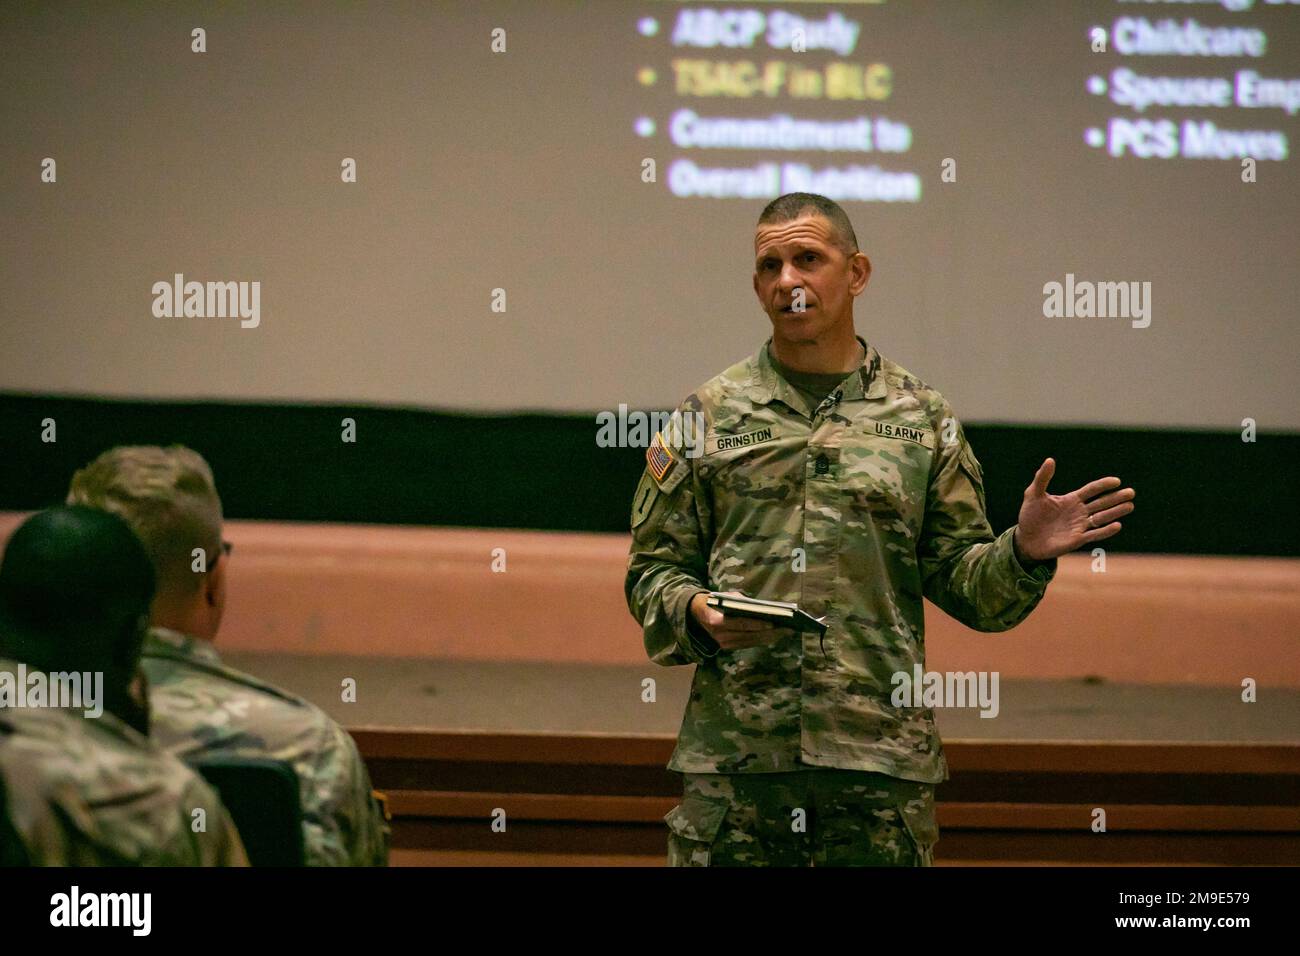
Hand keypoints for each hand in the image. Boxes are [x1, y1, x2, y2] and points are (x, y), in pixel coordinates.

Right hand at [689, 591, 789, 649]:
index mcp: (716, 621)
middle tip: (788, 629)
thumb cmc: (712, 601)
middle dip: (770, 633)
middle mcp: (720, 636)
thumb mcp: (722, 596)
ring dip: (770, 638)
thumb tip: (758, 606)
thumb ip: (739, 600)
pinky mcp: (728, 647)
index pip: (741, 624)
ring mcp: (724, 644)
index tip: (773, 623)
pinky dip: (762, 640)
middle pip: (749, 636)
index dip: (757, 625)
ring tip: (786, 633)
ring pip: (751, 642)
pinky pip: (748, 644)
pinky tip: (774, 636)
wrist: (694, 615)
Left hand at [1015, 458, 1134, 560]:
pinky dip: (1106, 530)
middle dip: (1116, 498)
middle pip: (1102, 503)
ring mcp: (1080, 526)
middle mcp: (1079, 512)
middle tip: (1131, 492)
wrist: (1026, 539)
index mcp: (1072, 499)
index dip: (1104, 485)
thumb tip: (1050, 460)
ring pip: (1102, 518)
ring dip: (1116, 512)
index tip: (1117, 481)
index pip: (1092, 490)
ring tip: (1130, 506)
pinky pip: (1094, 534)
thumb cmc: (1030, 515)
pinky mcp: (1078, 540)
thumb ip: (1042, 478)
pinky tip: (1117, 525)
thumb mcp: (1034, 494)